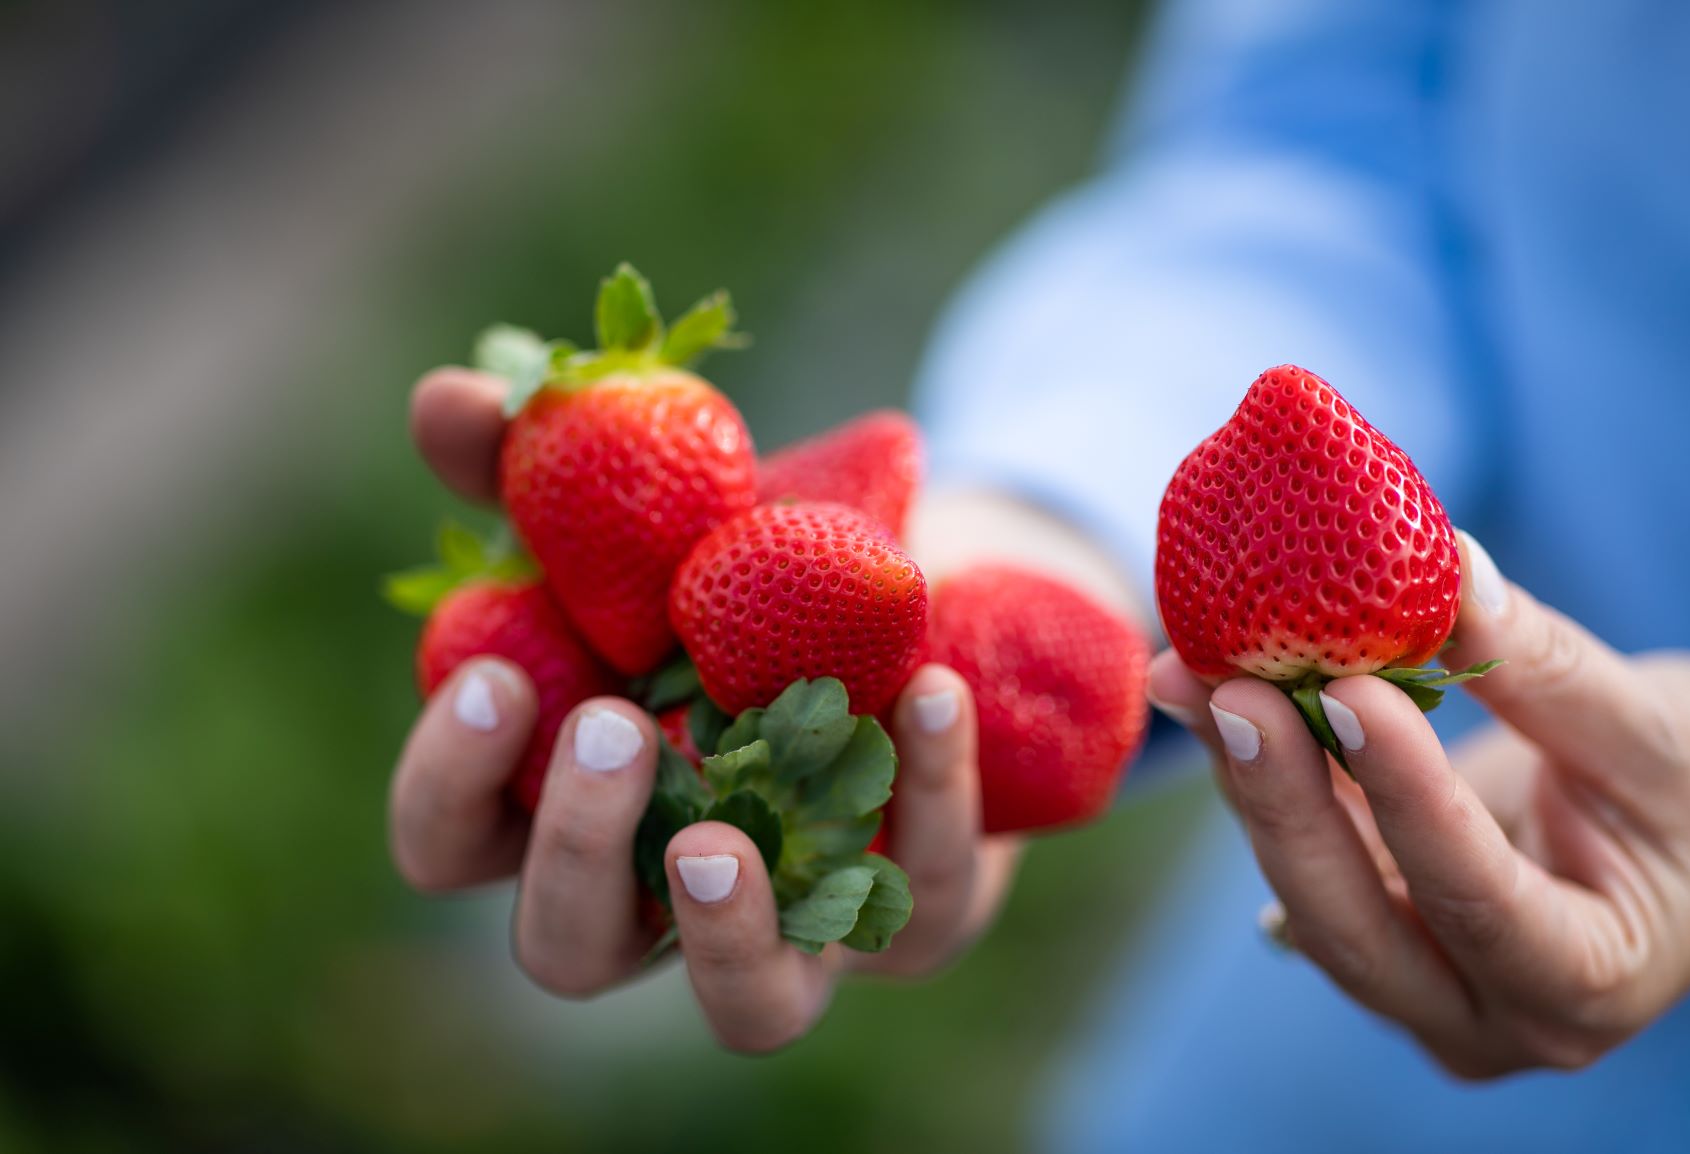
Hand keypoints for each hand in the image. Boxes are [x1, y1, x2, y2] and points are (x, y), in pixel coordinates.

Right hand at [390, 369, 1017, 1050]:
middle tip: (614, 728)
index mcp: (571, 801)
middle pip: (570, 951)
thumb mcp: (649, 506)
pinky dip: (930, 797)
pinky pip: (921, 902)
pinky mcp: (916, 912)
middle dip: (577, 853)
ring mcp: (798, 920)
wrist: (933, 592)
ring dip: (727, 937)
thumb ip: (541, 464)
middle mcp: (668, 890)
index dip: (449, 787)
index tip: (497, 676)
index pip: (450, 847)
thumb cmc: (751, 570)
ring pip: (749, 1010)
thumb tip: (446, 402)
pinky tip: (931, 689)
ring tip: (724, 839)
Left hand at [1147, 529, 1689, 1077]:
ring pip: (1304, 889)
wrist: (1686, 833)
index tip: (1353, 688)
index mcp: (1582, 985)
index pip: (1480, 900)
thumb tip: (1446, 570)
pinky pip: (1297, 852)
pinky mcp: (1362, 927)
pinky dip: (1254, 771)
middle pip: (1353, 925)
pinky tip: (1199, 692)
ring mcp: (1408, 984)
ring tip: (1191, 671)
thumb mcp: (1649, 728)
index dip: (1408, 797)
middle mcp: (1478, 1015)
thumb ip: (1543, 666)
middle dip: (1285, 802)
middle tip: (1232, 692)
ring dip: (1246, 778)